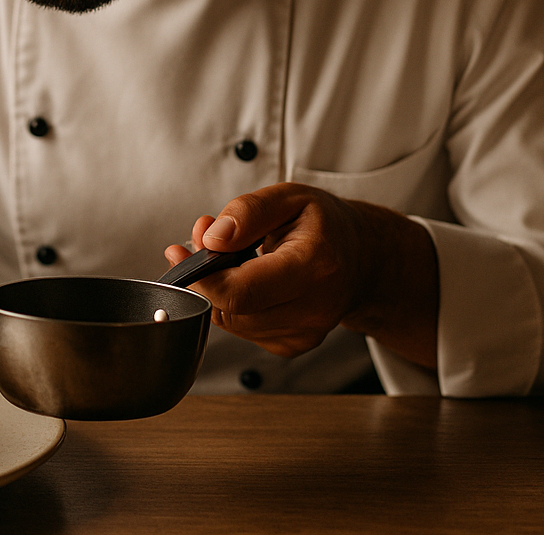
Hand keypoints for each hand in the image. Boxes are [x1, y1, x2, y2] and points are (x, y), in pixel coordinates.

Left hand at [163, 183, 437, 367]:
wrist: (362, 259)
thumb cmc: (324, 225)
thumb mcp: (288, 197)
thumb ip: (247, 212)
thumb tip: (210, 238)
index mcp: (315, 264)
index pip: (241, 291)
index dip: (202, 277)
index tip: (181, 254)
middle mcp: (314, 307)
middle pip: (231, 308)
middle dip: (207, 277)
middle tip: (207, 243)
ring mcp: (305, 333)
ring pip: (231, 320)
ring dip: (220, 289)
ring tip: (239, 258)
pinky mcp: (293, 346)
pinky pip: (242, 328)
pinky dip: (235, 304)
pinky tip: (253, 282)